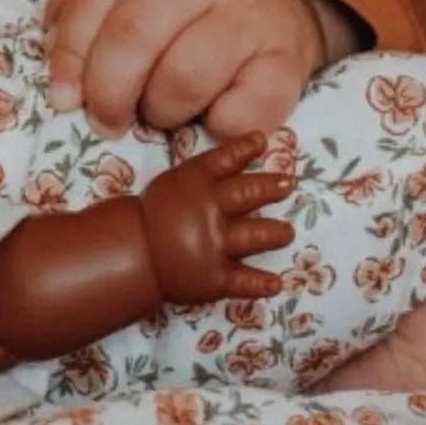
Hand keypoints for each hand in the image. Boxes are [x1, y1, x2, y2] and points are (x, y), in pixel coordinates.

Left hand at [46, 0, 358, 138]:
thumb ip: (91, 9)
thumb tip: (56, 66)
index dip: (71, 47)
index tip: (63, 96)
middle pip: (137, 28)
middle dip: (108, 87)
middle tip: (106, 120)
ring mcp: (252, 14)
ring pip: (187, 72)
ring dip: (162, 110)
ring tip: (163, 114)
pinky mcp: (290, 61)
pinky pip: (246, 108)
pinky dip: (219, 126)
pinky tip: (213, 119)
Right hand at [135, 132, 294, 307]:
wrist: (137, 252)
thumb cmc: (158, 212)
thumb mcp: (176, 181)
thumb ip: (208, 171)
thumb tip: (241, 156)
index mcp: (195, 183)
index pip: (223, 160)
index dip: (244, 148)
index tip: (262, 141)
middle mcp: (208, 210)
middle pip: (246, 194)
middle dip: (269, 187)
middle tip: (288, 183)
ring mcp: (214, 245)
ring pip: (253, 236)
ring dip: (275, 233)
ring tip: (287, 232)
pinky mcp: (216, 277)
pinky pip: (243, 281)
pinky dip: (261, 283)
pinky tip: (275, 283)